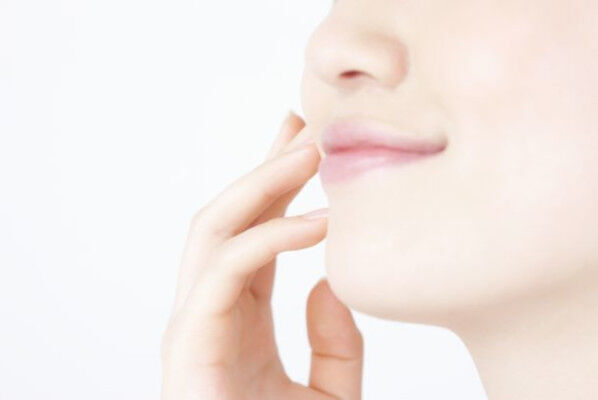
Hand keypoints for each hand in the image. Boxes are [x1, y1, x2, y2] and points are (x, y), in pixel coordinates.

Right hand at [161, 111, 363, 399]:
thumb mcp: (330, 396)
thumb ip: (335, 345)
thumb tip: (328, 284)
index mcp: (241, 313)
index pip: (255, 231)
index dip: (277, 183)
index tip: (304, 140)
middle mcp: (213, 307)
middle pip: (231, 216)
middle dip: (266, 168)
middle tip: (305, 125)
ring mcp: (195, 321)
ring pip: (215, 228)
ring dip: (260, 184)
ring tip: (307, 150)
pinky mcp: (190, 342)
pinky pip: (227, 270)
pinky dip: (270, 237)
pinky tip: (318, 221)